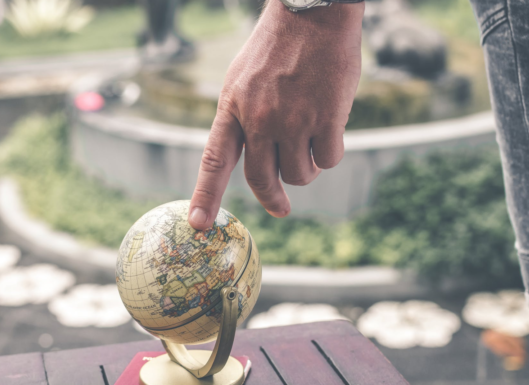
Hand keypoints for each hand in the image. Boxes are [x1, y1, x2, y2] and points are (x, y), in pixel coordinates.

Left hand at [188, 0, 363, 229]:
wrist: (312, 13)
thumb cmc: (279, 46)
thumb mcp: (242, 79)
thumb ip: (242, 118)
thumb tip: (255, 158)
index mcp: (233, 107)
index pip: (214, 160)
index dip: (205, 194)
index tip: (199, 224)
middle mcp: (259, 119)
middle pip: (261, 179)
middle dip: (272, 198)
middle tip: (279, 208)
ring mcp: (293, 120)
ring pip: (299, 175)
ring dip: (306, 169)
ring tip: (309, 142)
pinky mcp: (326, 118)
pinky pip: (328, 159)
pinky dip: (330, 152)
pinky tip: (330, 128)